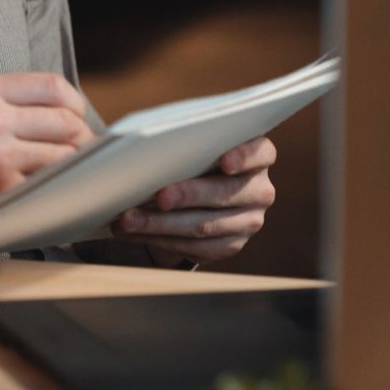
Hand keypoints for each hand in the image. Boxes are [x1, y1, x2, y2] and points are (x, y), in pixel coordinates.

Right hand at [0, 72, 93, 249]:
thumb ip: (2, 106)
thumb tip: (57, 117)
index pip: (53, 86)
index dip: (76, 105)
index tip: (79, 120)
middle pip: (67, 122)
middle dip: (82, 141)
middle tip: (82, 158)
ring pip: (65, 157)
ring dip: (73, 172)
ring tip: (68, 181)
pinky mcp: (0, 188)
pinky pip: (50, 189)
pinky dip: (58, 196)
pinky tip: (53, 202)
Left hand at [110, 136, 276, 265]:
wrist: (201, 197)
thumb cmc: (194, 159)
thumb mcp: (195, 145)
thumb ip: (184, 142)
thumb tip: (137, 148)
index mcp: (257, 156)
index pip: (260, 153)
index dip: (243, 157)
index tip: (224, 162)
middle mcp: (259, 189)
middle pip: (225, 192)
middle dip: (188, 195)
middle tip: (160, 197)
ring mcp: (249, 220)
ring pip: (204, 225)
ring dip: (161, 224)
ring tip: (129, 220)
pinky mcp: (232, 245)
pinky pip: (196, 247)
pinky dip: (160, 239)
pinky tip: (136, 232)